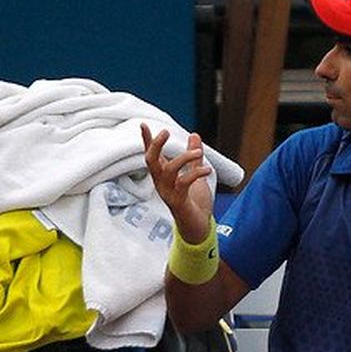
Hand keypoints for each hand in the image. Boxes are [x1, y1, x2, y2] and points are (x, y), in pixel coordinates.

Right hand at [141, 123, 213, 243]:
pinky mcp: (178, 201)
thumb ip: (194, 158)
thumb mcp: (194, 175)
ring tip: (198, 153)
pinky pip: (184, 183)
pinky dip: (196, 174)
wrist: (197, 227)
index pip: (152, 155)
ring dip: (183, 159)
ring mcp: (167, 192)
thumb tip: (194, 135)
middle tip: (164, 131)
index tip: (143, 124)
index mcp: (163, 176)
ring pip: (168, 171)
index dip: (147, 141)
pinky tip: (207, 170)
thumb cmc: (194, 202)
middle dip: (156, 145)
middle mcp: (161, 183)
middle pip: (151, 161)